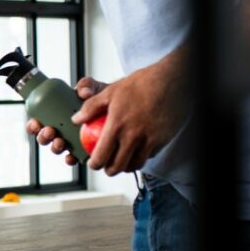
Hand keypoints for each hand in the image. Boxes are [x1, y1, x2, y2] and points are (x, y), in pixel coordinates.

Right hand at [26, 76, 106, 165]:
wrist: (121, 108)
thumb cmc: (103, 97)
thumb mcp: (93, 87)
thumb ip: (86, 85)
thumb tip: (83, 93)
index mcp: (56, 115)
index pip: (38, 122)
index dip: (33, 125)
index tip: (37, 123)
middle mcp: (61, 129)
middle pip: (44, 138)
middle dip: (43, 137)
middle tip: (50, 131)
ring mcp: (70, 141)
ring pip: (56, 148)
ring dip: (55, 147)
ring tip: (61, 142)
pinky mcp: (83, 151)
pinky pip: (73, 158)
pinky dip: (70, 159)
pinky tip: (72, 157)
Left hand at [73, 52, 184, 175]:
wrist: (173, 80)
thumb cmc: (140, 84)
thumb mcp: (111, 92)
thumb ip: (91, 107)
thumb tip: (76, 119)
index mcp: (117, 126)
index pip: (101, 156)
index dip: (95, 164)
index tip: (93, 163)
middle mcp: (133, 136)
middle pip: (118, 166)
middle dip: (109, 170)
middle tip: (107, 166)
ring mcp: (150, 139)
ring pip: (136, 164)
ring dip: (127, 166)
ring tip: (122, 161)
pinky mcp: (163, 139)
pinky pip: (150, 155)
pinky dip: (142, 156)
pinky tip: (139, 150)